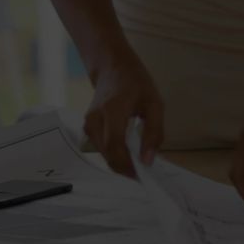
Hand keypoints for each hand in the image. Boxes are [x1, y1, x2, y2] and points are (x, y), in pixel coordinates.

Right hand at [83, 50, 164, 177]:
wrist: (112, 67)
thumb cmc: (136, 83)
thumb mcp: (155, 105)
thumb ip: (154, 133)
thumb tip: (148, 160)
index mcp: (112, 110)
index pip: (115, 146)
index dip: (127, 165)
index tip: (141, 176)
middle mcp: (95, 118)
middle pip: (107, 154)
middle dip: (124, 168)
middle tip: (142, 175)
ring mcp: (88, 122)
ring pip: (103, 153)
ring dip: (120, 162)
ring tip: (137, 163)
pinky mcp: (87, 126)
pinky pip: (100, 147)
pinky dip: (114, 154)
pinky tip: (128, 153)